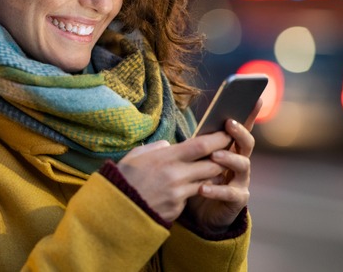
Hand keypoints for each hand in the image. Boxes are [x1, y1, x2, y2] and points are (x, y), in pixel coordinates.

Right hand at [116, 131, 234, 222]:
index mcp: (166, 158)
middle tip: (227, 152)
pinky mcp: (177, 208)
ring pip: (207, 182)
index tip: (227, 133)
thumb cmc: (124, 178)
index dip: (218, 138)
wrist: (115, 209)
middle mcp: (176, 175)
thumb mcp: (136, 156)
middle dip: (222, 159)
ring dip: (211, 176)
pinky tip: (187, 187)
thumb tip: (169, 146)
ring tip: (210, 169)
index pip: (201, 145)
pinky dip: (194, 190)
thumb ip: (156, 149)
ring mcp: (178, 193)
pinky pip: (192, 196)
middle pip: (212, 164)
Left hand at [185, 100, 261, 232]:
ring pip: (242, 165)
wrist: (201, 214)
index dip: (249, 113)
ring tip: (215, 156)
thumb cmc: (198, 179)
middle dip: (239, 132)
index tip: (256, 98)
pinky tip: (203, 187)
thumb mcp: (196, 160)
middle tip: (229, 124)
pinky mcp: (237, 199)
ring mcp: (241, 180)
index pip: (240, 128)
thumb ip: (197, 146)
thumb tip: (189, 132)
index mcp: (230, 149)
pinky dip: (216, 189)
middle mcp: (240, 162)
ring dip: (229, 158)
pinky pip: (230, 193)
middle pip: (246, 143)